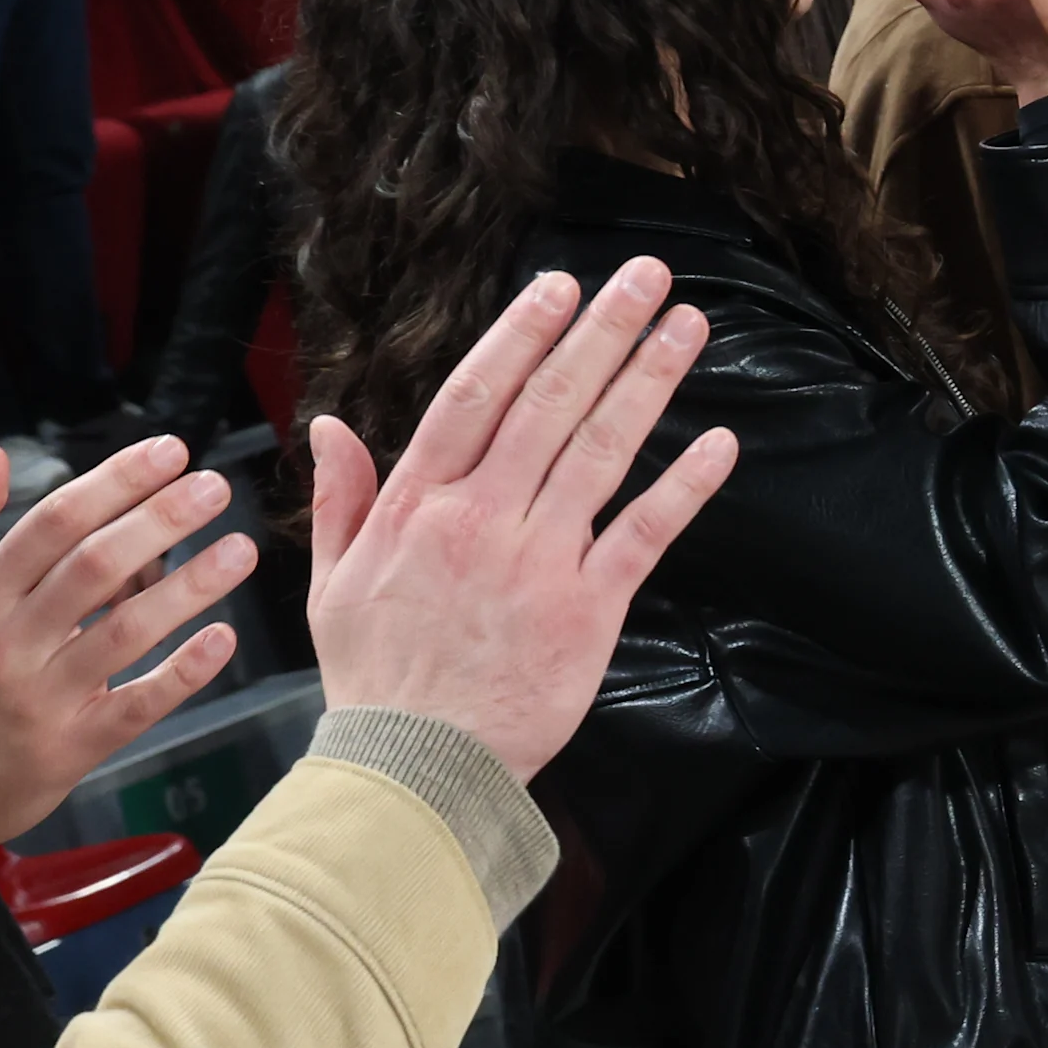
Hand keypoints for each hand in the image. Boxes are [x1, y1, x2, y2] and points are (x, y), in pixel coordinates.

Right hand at [0, 439, 257, 855]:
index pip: (52, 524)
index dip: (115, 481)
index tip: (168, 452)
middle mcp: (9, 645)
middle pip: (95, 567)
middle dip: (161, 519)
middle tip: (216, 487)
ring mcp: (43, 699)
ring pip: (125, 632)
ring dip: (190, 587)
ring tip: (239, 550)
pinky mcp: (72, 748)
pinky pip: (138, 705)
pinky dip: (183, 672)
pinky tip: (222, 638)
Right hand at [303, 260, 738, 782]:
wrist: (414, 770)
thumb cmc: (377, 679)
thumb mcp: (334, 582)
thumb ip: (344, 496)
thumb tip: (329, 424)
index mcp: (419, 506)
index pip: (473, 397)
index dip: (519, 335)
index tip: (558, 286)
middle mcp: (481, 519)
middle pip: (549, 405)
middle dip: (602, 332)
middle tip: (645, 276)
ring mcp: (539, 561)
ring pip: (601, 451)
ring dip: (649, 382)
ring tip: (687, 326)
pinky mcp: (588, 609)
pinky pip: (644, 534)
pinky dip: (683, 487)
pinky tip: (718, 443)